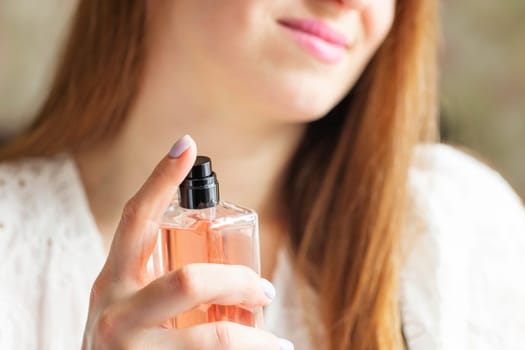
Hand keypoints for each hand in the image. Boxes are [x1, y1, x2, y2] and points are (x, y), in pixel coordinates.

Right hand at [81, 135, 293, 348]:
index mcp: (113, 280)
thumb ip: (160, 282)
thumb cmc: (126, 343)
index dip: (160, 179)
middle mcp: (115, 311)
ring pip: (211, 338)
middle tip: (264, 289)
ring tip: (277, 341)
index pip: (134, 219)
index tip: (187, 145)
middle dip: (238, 282)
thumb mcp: (131, 305)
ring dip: (255, 339)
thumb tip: (227, 268)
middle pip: (189, 282)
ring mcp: (129, 349)